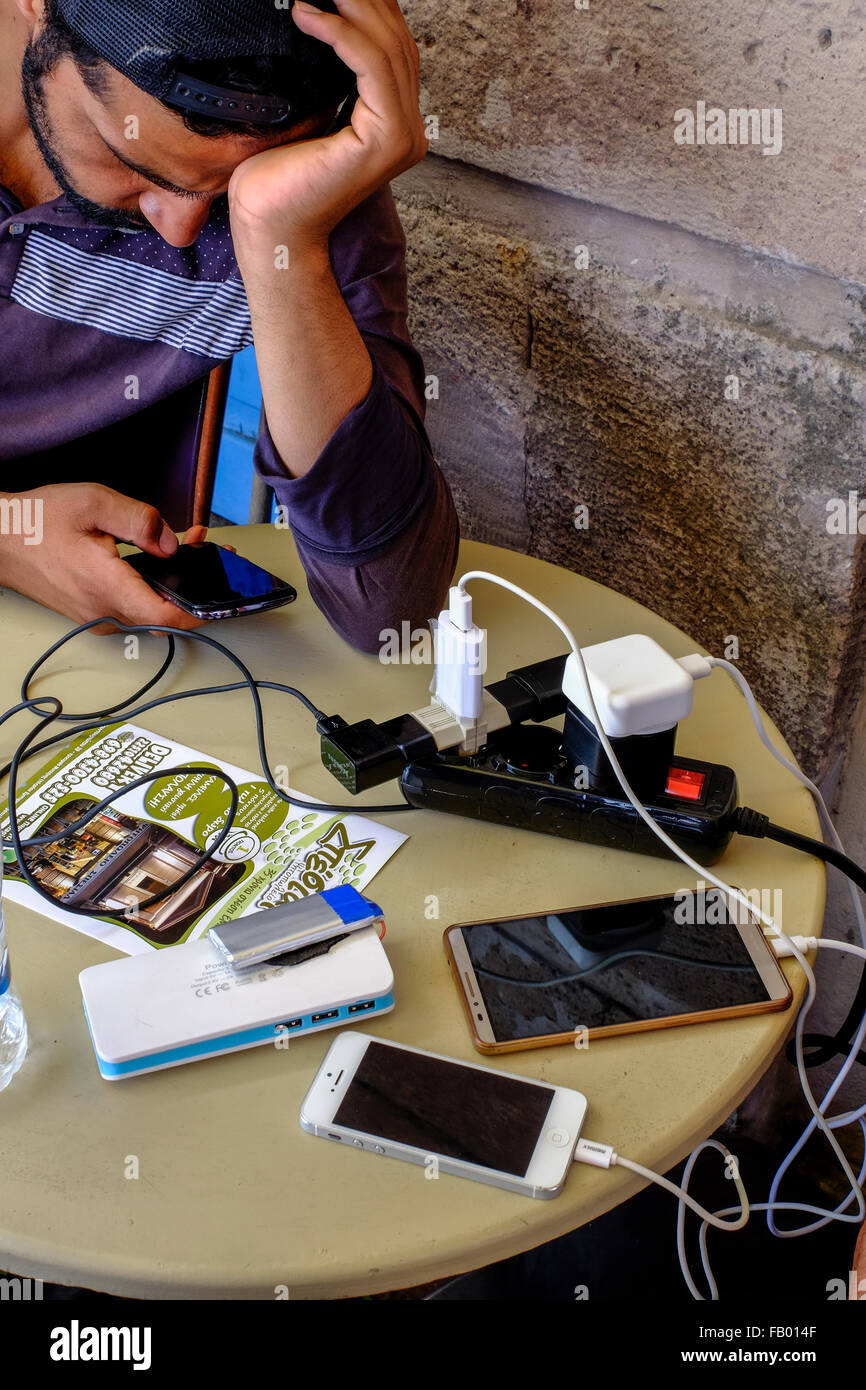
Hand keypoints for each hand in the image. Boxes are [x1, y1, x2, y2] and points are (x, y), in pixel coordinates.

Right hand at [0, 483, 210, 634]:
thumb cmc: (36, 521)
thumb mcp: (93, 503)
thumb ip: (140, 521)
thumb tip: (171, 543)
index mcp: (107, 586)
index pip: (168, 616)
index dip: (203, 609)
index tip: (224, 594)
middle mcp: (103, 611)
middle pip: (165, 613)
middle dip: (194, 584)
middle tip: (207, 551)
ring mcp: (97, 617)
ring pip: (149, 610)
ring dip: (172, 582)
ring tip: (184, 547)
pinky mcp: (92, 613)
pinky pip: (130, 606)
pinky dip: (150, 585)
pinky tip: (155, 559)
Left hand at [227, 0, 426, 246]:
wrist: (271, 227)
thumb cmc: (276, 179)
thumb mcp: (306, 111)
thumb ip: (327, 76)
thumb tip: (320, 17)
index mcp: (393, 124)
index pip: (390, 47)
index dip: (369, 6)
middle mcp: (409, 130)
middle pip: (396, 40)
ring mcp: (404, 137)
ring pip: (388, 47)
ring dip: (352, 6)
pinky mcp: (387, 140)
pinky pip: (372, 66)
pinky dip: (339, 33)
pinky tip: (306, 14)